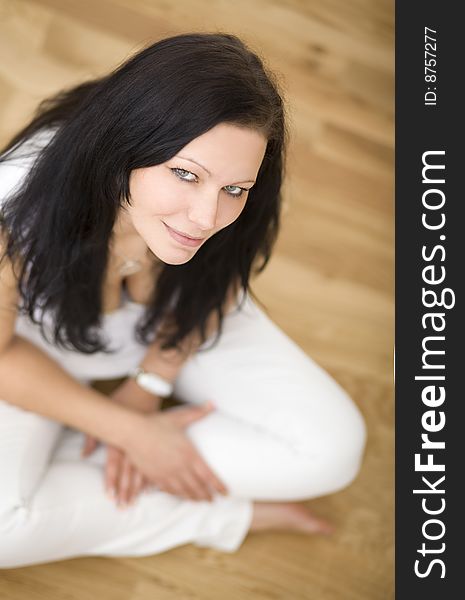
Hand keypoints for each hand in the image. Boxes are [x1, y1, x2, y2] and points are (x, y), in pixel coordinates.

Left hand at [82, 378, 159, 506]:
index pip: (115, 463)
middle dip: (126, 490)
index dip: (112, 480)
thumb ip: (93, 436)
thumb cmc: (124, 399)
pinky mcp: (159, 440)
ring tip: (135, 501)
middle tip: (123, 506)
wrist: (146, 387)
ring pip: (144, 470)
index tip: (110, 496)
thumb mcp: (106, 413)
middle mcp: (134, 442)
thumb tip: (83, 454)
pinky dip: (154, 476)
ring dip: (139, 487)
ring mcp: (148, 442)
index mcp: (121, 435)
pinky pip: (157, 462)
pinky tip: (152, 489)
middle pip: (130, 471)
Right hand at [125, 401, 228, 501]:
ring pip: (184, 491)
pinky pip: (169, 490)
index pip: (208, 475)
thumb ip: (198, 413)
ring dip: (194, 497)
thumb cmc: (157, 423)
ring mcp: (167, 473)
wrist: (133, 432)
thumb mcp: (179, 417)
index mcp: (189, 453)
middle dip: (207, 495)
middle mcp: (180, 466)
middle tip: (213, 499)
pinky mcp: (155, 477)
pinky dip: (178, 495)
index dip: (218, 485)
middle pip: (197, 486)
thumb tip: (212, 403)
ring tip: (200, 501)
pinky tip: (181, 495)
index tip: (225, 492)